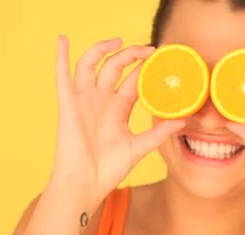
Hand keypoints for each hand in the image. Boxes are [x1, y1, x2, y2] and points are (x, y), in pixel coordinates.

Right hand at [49, 36, 184, 212]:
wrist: (87, 184)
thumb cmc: (109, 169)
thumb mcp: (140, 146)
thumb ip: (159, 132)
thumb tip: (184, 120)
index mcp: (117, 109)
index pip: (132, 80)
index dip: (144, 67)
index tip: (159, 56)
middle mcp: (101, 101)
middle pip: (114, 68)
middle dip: (130, 55)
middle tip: (148, 49)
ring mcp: (84, 101)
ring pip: (91, 66)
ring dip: (102, 50)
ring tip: (118, 41)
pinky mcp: (69, 106)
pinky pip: (63, 77)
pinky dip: (60, 58)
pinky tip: (62, 41)